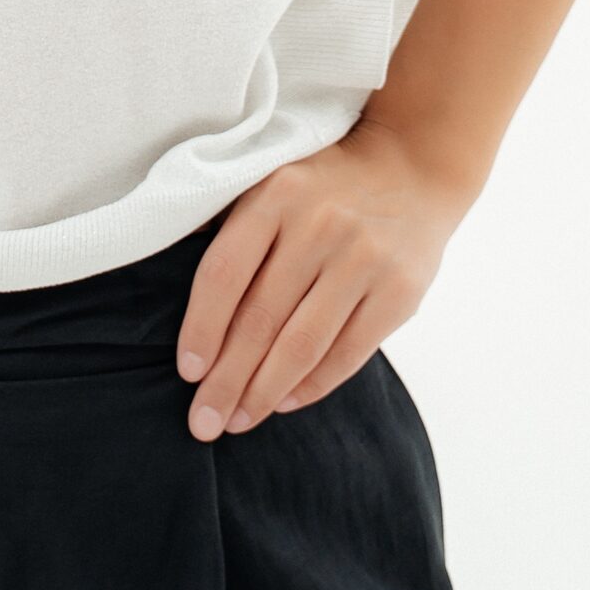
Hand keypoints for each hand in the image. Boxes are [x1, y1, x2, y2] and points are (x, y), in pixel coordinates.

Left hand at [174, 116, 477, 439]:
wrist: (413, 166)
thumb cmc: (325, 184)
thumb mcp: (273, 180)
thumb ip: (232, 226)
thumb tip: (176, 285)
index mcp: (277, 195)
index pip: (225, 273)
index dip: (201, 328)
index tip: (187, 372)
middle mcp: (319, 225)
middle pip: (259, 319)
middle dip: (226, 379)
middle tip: (202, 422)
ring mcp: (363, 259)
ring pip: (302, 344)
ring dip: (264, 392)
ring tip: (238, 421)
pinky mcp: (399, 291)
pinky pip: (347, 353)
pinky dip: (313, 385)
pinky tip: (285, 402)